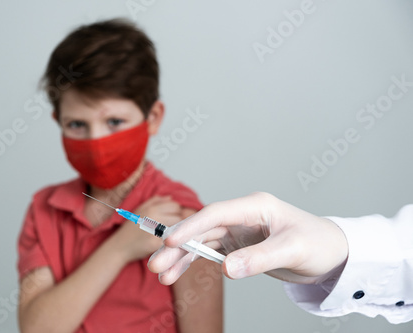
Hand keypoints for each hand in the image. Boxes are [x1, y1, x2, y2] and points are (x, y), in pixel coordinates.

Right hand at [113, 195, 181, 262]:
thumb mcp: (140, 209)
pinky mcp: (156, 244)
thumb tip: (171, 197)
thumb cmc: (130, 228)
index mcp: (151, 208)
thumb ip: (155, 201)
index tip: (169, 217)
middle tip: (167, 227)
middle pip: (178, 217)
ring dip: (174, 232)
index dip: (174, 211)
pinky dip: (169, 242)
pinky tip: (162, 243)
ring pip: (177, 228)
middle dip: (175, 222)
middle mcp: (154, 218)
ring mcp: (156, 231)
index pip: (175, 205)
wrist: (120, 246)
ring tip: (165, 234)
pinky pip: (171, 241)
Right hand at [147, 192, 348, 284]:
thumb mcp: (292, 250)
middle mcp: (242, 216)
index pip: (215, 214)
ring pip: (201, 242)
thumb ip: (259, 258)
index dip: (190, 227)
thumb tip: (227, 270)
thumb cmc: (318, 243)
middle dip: (177, 246)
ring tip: (161, 274)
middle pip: (202, 229)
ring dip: (181, 257)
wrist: (332, 254)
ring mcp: (238, 231)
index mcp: (255, 206)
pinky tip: (178, 274)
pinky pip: (210, 254)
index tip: (169, 242)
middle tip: (156, 262)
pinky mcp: (238, 246)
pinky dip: (193, 263)